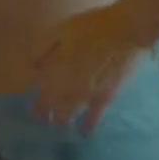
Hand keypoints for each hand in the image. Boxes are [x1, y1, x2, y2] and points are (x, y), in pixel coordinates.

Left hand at [32, 4, 151, 129]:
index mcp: (54, 71)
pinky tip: (85, 132)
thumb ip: (43, 49)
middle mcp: (66, 88)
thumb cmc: (91, 27)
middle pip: (51, 108)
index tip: (33, 110)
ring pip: (68, 115)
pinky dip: (88, 126)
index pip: (40, 92)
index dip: (36, 103)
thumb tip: (33, 67)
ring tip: (60, 125)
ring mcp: (86, 96)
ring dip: (61, 121)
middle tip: (43, 120)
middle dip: (45, 115)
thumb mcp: (60, 30)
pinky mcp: (106, 98)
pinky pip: (94, 117)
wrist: (125, 31)